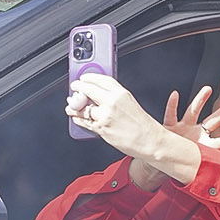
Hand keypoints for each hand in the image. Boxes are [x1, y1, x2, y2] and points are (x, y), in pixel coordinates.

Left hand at [66, 73, 202, 185]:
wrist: (150, 141)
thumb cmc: (143, 125)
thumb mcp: (130, 103)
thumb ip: (114, 98)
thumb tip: (97, 94)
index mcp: (121, 93)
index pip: (101, 80)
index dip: (89, 77)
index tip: (83, 78)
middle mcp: (112, 102)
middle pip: (88, 90)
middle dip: (78, 88)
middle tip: (74, 87)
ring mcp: (105, 115)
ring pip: (83, 107)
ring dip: (74, 106)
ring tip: (70, 106)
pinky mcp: (101, 128)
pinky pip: (84, 122)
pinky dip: (78, 119)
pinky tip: (76, 117)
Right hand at [131, 87, 219, 188]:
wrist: (161, 163)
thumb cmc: (179, 165)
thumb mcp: (193, 171)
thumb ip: (204, 175)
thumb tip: (219, 190)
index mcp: (204, 145)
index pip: (217, 142)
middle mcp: (196, 133)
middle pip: (213, 120)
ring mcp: (184, 128)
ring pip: (193, 111)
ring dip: (200, 100)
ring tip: (208, 89)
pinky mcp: (169, 126)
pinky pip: (170, 114)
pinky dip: (172, 105)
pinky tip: (175, 95)